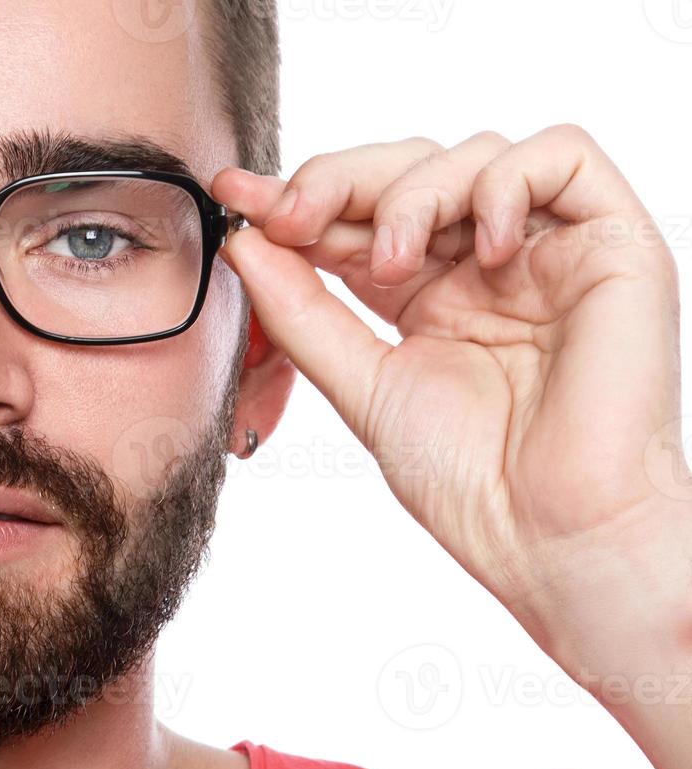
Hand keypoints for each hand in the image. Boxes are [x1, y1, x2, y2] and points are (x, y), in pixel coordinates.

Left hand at [212, 126, 687, 674]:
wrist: (552, 534)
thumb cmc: (471, 481)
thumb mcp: (362, 385)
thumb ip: (303, 313)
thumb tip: (245, 244)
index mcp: (425, 296)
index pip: (355, 219)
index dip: (296, 200)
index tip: (236, 198)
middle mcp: (483, 264)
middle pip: (407, 170)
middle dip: (339, 180)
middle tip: (292, 215)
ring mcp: (546, 249)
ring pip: (472, 153)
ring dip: (413, 194)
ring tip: (395, 264)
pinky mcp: (612, 242)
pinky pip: (563, 156)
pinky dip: (506, 183)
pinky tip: (481, 248)